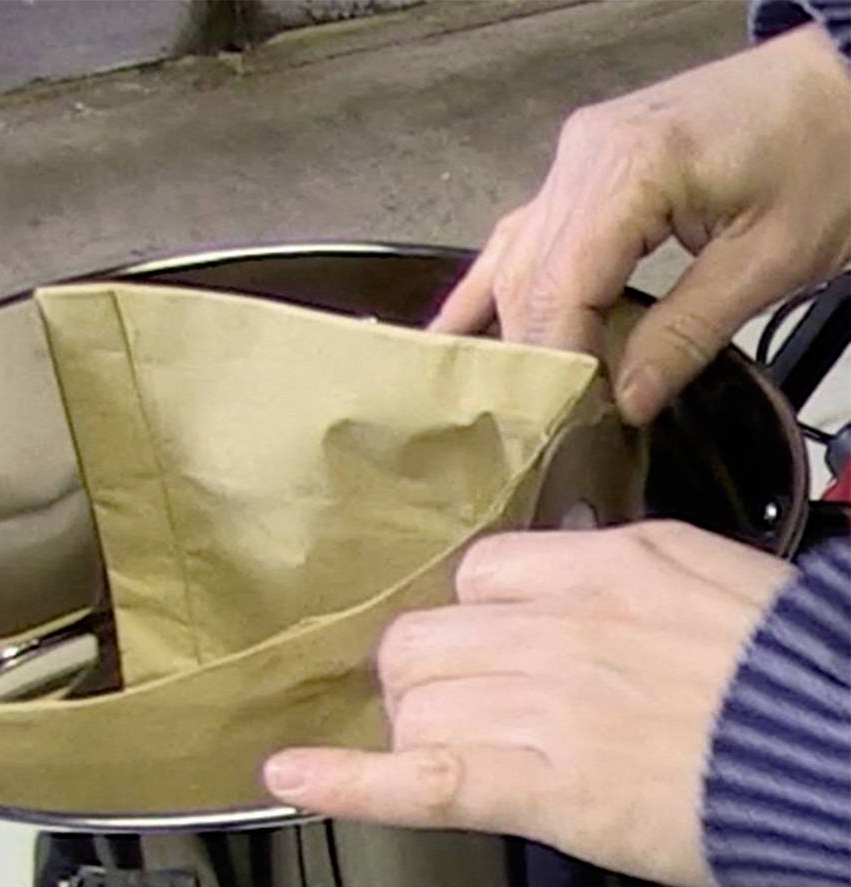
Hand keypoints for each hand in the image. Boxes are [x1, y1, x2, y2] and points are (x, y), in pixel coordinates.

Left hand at [261, 523, 794, 886]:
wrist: (849, 755)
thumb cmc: (795, 683)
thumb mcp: (708, 583)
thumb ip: (616, 572)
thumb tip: (555, 568)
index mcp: (606, 565)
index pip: (474, 575)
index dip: (467, 622)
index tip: (475, 648)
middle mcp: (561, 625)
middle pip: (425, 639)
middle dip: (429, 679)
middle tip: (463, 711)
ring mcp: (546, 706)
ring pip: (415, 704)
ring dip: (418, 733)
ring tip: (462, 755)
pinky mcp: (544, 788)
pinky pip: (420, 779)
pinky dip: (346, 781)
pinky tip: (294, 776)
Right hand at [431, 25, 850, 423]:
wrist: (850, 78)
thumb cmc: (831, 147)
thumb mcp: (774, 258)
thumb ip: (688, 333)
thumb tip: (625, 399)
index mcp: (633, 168)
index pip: (563, 288)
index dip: (556, 361)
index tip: (561, 421)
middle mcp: (587, 155)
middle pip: (529, 280)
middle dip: (533, 355)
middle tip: (543, 426)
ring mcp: (579, 156)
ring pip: (517, 261)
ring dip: (515, 330)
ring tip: (512, 398)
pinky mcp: (586, 165)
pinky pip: (524, 234)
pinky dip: (497, 287)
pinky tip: (458, 331)